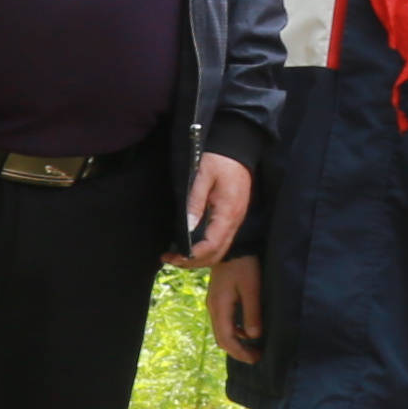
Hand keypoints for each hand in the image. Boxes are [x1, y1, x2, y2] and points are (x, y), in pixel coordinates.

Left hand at [173, 151, 249, 266]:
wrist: (238, 146)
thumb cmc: (219, 158)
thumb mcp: (202, 175)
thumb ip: (194, 202)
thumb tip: (186, 228)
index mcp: (228, 212)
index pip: (211, 245)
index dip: (192, 256)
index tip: (171, 256)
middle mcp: (235, 220)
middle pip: (216, 254)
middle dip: (193, 262)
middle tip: (169, 259)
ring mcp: (236, 219)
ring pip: (220, 250)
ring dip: (199, 257)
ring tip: (177, 255)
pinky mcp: (233, 216)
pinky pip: (221, 240)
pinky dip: (206, 248)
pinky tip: (191, 244)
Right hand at [210, 254, 262, 364]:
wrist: (233, 244)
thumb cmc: (244, 264)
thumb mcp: (252, 288)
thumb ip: (252, 313)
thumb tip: (253, 336)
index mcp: (220, 307)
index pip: (226, 339)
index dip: (240, 353)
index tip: (256, 359)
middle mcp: (213, 307)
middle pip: (221, 338)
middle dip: (238, 350)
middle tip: (256, 356)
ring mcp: (214, 302)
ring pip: (222, 330)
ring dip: (236, 341)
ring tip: (253, 346)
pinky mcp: (218, 297)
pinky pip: (224, 320)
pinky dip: (235, 330)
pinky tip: (247, 330)